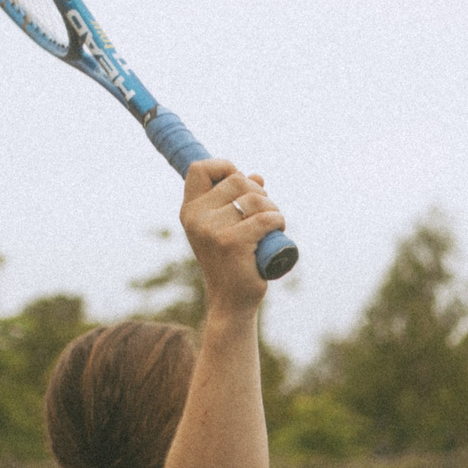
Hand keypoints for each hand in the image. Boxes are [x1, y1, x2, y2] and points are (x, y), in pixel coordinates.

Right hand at [179, 158, 283, 314]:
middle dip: (259, 193)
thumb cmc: (232, 261)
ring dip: (272, 209)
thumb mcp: (226, 227)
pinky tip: (277, 231)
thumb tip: (257, 177)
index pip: (199, 168)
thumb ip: (237, 200)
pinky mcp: (231, 242)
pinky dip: (277, 221)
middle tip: (264, 214)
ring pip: (256, 198)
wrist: (231, 300)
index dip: (224, 166)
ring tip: (271, 226)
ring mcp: (212, 230)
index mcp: (190, 210)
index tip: (239, 182)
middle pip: (237, 180)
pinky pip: (265, 218)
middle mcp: (196, 218)